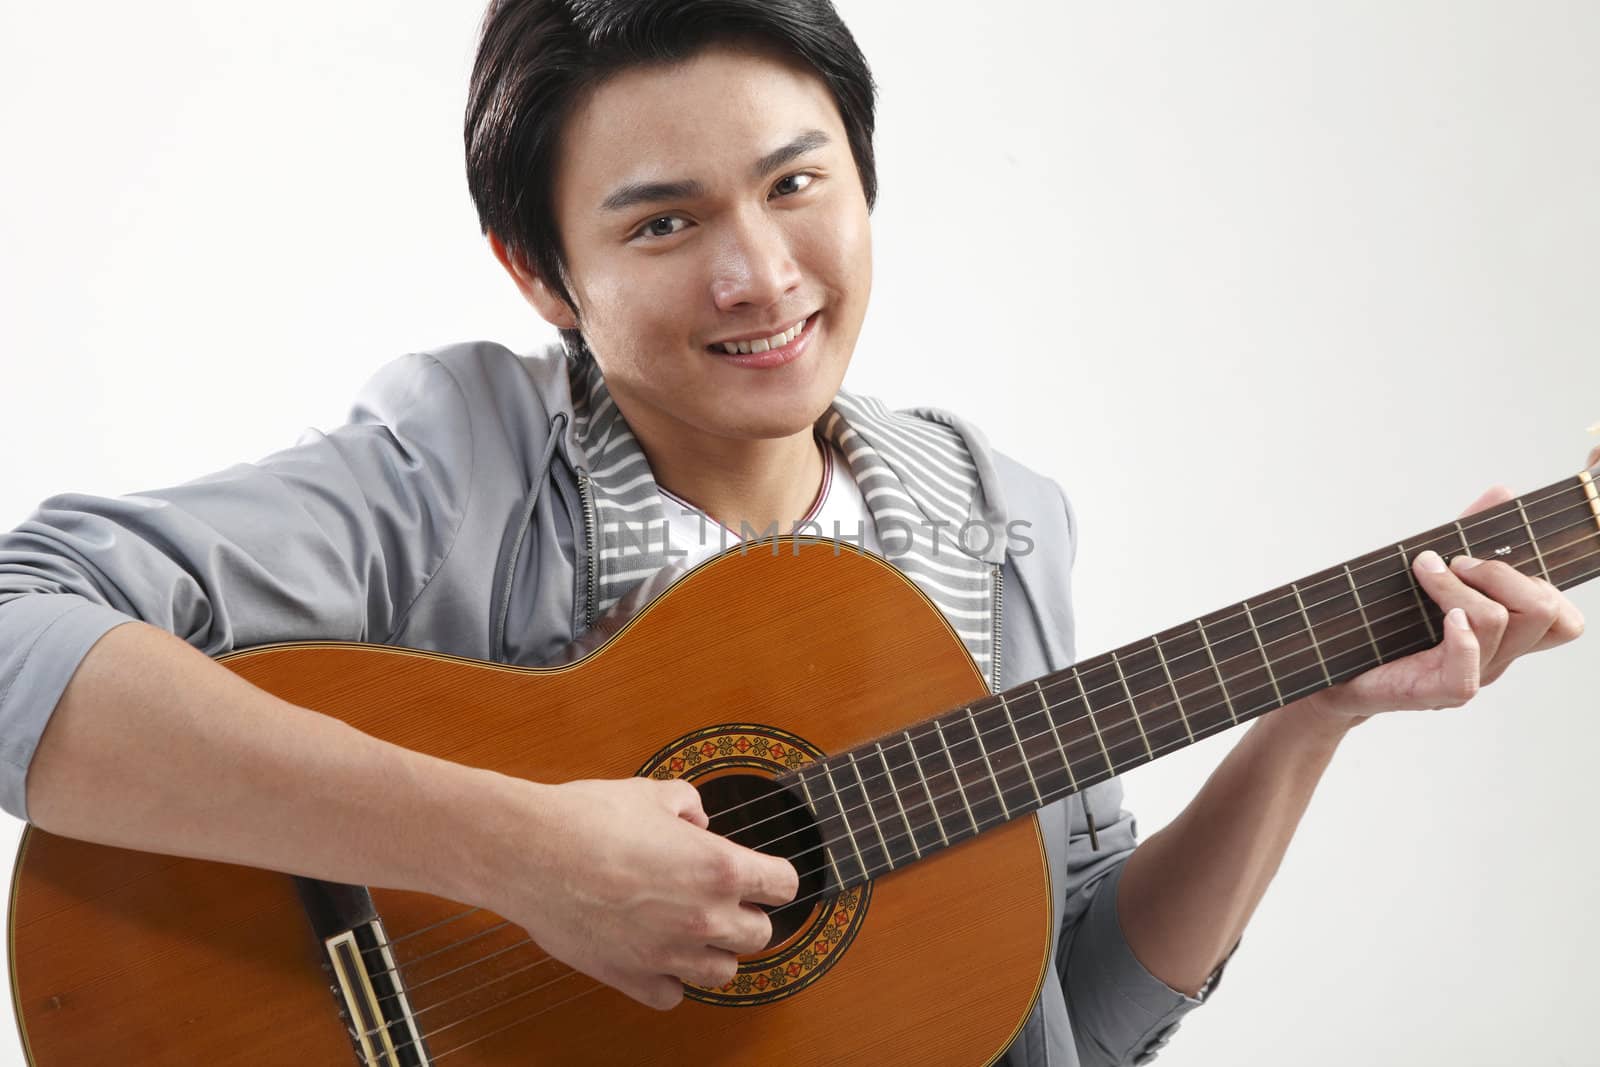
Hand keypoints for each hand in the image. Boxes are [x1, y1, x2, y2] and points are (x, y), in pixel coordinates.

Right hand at [481, 776, 797, 1009]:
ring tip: (692, 931)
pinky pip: (672, 995)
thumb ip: (688, 805)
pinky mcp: (632, 977)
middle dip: (747, 915)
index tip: (764, 876)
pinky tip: (656, 955)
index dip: (775, 877)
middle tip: (722, 900)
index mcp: (719, 868)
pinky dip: (669, 979)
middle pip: (760, 935)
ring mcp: (669, 954)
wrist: (531, 853)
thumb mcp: (651, 792)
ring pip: (723, 973)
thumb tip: (696, 819)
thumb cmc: (589, 818)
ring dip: (715, 952)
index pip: (784, 885)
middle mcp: (703, 918)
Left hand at [1303, 485, 1585, 727]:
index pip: (1563, 620)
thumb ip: (1468, 535)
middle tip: (1456, 563)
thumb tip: (1503, 492)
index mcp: (1505, 632)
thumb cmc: (1384, 620)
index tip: (1487, 557)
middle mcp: (1496, 656)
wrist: (1334, 665)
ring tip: (1426, 572)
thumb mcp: (1430, 570)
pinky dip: (1459, 638)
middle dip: (1501, 572)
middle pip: (1544, 612)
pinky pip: (1467, 673)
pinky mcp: (1437, 694)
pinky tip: (1442, 618)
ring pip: (1498, 623)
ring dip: (1459, 586)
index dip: (1549, 584)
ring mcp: (1471, 675)